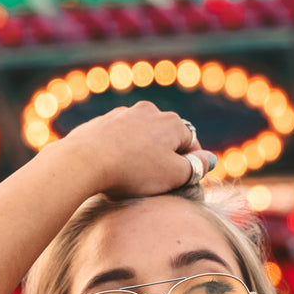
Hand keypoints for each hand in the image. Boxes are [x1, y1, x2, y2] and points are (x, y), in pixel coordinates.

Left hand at [60, 100, 214, 198]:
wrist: (84, 161)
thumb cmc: (133, 171)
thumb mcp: (173, 176)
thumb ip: (195, 168)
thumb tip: (209, 158)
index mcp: (172, 123)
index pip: (190, 144)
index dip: (188, 164)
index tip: (180, 182)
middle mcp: (149, 112)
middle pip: (165, 137)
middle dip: (164, 156)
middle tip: (155, 181)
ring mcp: (123, 114)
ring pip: (141, 136)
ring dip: (141, 152)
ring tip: (131, 176)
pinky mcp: (100, 122)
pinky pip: (118, 138)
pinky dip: (120, 150)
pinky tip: (112, 168)